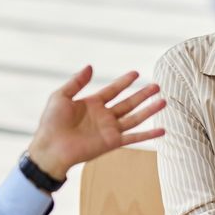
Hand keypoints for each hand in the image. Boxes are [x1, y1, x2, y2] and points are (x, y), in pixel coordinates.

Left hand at [27, 66, 165, 179]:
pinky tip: (162, 131)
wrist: (51, 147)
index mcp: (92, 104)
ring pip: (135, 118)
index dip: (124, 81)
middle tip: (157, 86)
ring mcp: (109, 130)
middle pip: (128, 102)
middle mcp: (104, 116)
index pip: (113, 90)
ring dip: (149, 110)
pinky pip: (134, 137)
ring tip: (163, 101)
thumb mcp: (61, 96)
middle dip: (142, 94)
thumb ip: (76, 82)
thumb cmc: (51, 123)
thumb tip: (90, 66)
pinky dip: (148, 135)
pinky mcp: (112, 142)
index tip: (136, 73)